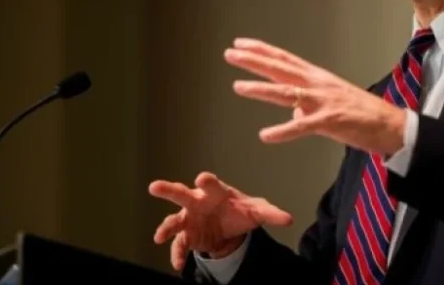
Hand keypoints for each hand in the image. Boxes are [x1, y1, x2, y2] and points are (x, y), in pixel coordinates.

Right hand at [148, 172, 292, 269]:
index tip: (202, 178)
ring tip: (159, 237)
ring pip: (173, 220)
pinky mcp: (187, 236)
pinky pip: (180, 245)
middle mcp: (198, 202)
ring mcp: (189, 218)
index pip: (210, 184)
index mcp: (215, 192)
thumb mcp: (257, 211)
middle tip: (155, 187)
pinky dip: (178, 254)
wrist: (231, 226)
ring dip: (165, 228)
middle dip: (168, 190)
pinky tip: (178, 264)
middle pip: (181, 194)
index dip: (206, 181)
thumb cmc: (239, 210)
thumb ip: (271, 214)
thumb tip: (289, 219)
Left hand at [224, 38, 406, 154]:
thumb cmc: (361, 114)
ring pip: (287, 92)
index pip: (284, 59)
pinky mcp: (331, 121)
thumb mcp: (329, 102)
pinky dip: (283, 131)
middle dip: (253, 61)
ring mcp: (324, 101)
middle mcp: (318, 84)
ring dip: (261, 89)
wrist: (391, 125)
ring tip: (238, 87)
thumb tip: (291, 110)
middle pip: (281, 68)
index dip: (261, 50)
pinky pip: (302, 126)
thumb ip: (306, 103)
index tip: (240, 43)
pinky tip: (265, 135)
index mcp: (317, 77)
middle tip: (230, 53)